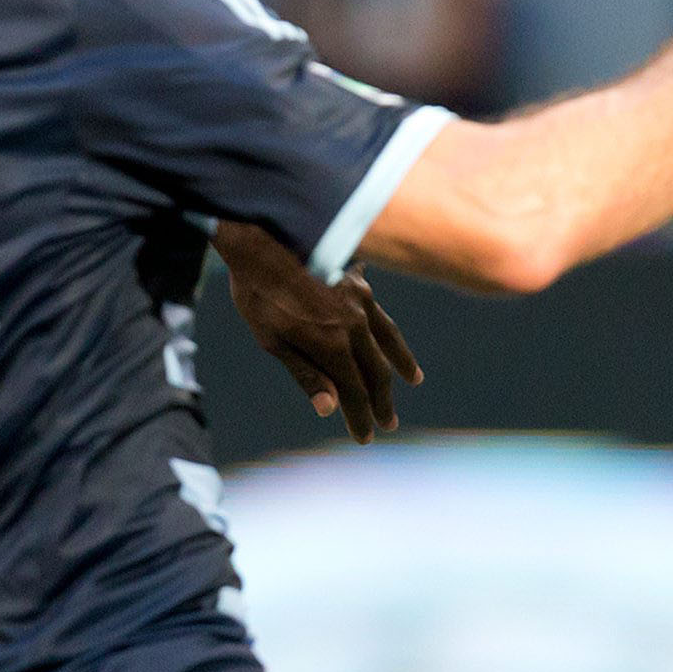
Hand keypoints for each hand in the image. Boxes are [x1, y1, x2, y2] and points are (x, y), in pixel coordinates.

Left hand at [221, 220, 421, 439]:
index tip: (365, 437)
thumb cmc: (259, 290)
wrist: (264, 235)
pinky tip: (387, 331)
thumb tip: (329, 409)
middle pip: (376, 371)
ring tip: (412, 380)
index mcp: (333, 345)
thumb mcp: (272, 339)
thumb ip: (305, 373)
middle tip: (388, 423)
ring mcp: (360, 301)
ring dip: (400, 363)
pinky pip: (378, 308)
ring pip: (387, 338)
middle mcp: (355, 325)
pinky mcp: (357, 280)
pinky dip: (386, 326)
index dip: (361, 417)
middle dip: (382, 400)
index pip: (354, 392)